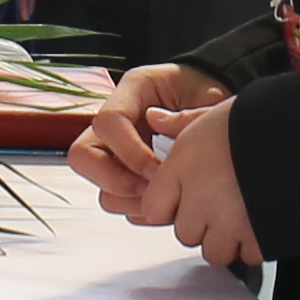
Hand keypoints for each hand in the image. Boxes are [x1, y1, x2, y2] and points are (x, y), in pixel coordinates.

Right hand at [65, 67, 256, 270]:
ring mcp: (116, 151)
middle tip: (153, 190)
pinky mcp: (125, 175)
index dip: (129, 151)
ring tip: (165, 199)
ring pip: (99, 185)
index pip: (109, 121)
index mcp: (134, 90)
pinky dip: (140, 209)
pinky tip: (167, 202)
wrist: (216, 103)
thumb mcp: (211, 96)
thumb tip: (164, 133)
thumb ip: (193, 116)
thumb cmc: (209, 94)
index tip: (158, 170)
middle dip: (117, 181)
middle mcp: (116, 123)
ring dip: (131, 200)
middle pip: (83, 156)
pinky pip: (118, 201)